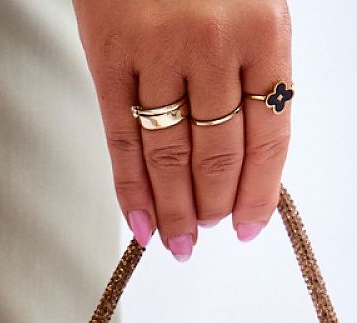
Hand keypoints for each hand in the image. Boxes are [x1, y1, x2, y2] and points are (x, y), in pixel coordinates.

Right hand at [72, 0, 291, 258]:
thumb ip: (252, 63)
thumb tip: (245, 144)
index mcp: (264, 26)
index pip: (269, 133)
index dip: (259, 190)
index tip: (250, 223)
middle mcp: (214, 42)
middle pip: (217, 152)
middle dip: (212, 205)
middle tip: (205, 231)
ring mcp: (158, 52)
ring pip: (170, 155)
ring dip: (173, 210)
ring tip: (176, 240)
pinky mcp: (109, 58)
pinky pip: (122, 140)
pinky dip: (130, 190)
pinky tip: (138, 222)